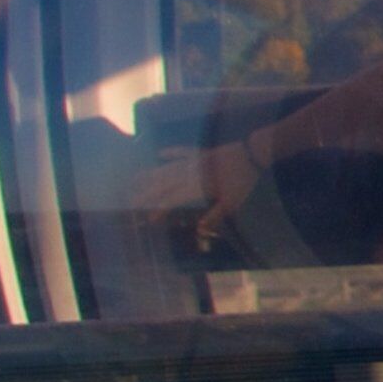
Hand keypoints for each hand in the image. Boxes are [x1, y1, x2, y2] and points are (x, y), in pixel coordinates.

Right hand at [138, 141, 261, 244]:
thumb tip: (199, 230)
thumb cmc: (242, 181)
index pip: (172, 200)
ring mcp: (192, 161)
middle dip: (147, 193)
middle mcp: (188, 174)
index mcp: (195, 188)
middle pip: (163, 184)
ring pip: (167, 168)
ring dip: (151, 174)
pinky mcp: (199, 151)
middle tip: (131, 200)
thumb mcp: (231, 203)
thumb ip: (214, 216)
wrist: (251, 154)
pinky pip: (180, 151)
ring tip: (136, 179)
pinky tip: (159, 153)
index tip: (148, 218)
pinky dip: (169, 152)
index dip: (159, 210)